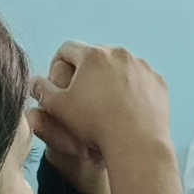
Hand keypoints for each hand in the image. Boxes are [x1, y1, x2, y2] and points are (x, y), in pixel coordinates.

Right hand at [29, 42, 176, 193]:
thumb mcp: (58, 108)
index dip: (58, 66)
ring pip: (119, 67)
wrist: (137, 143)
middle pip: (95, 57)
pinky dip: (132, 89)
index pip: (67, 50)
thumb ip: (42, 90)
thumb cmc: (94, 124)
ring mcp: (142, 66)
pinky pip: (140, 80)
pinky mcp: (158, 82)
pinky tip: (127, 109)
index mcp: (93, 54)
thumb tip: (35, 82)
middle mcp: (119, 53)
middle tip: (83, 97)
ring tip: (106, 104)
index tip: (60, 85)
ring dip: (110, 80)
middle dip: (86, 73)